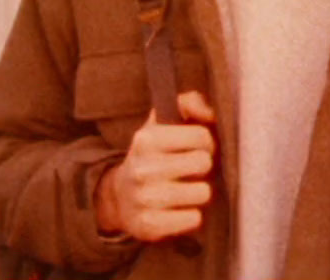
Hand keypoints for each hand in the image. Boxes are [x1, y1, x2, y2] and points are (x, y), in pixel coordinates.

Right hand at [95, 90, 216, 241]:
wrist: (119, 196)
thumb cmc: (153, 155)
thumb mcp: (162, 123)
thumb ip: (189, 104)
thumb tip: (210, 113)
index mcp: (146, 139)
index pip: (202, 136)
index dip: (206, 142)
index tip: (197, 147)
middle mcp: (142, 169)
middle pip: (204, 163)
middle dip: (203, 166)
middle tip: (191, 169)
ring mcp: (144, 200)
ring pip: (203, 192)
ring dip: (199, 191)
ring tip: (185, 188)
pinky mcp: (149, 226)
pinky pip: (194, 219)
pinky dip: (191, 215)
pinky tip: (178, 208)